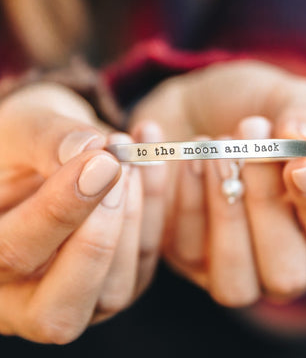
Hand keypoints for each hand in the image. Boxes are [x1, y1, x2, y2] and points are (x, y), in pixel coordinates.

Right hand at [0, 82, 162, 342]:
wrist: (50, 153)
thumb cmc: (25, 146)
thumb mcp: (23, 130)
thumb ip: (47, 140)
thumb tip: (92, 150)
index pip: (10, 259)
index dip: (59, 212)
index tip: (100, 161)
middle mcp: (24, 299)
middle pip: (60, 312)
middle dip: (98, 238)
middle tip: (117, 169)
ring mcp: (79, 297)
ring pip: (113, 292)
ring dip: (133, 217)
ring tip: (132, 157)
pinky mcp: (118, 280)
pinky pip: (144, 257)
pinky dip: (155, 207)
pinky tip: (151, 158)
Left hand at [129, 60, 305, 306]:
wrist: (192, 105)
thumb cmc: (247, 106)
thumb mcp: (284, 97)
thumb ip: (305, 118)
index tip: (304, 160)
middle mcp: (277, 258)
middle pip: (286, 275)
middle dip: (266, 204)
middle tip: (249, 134)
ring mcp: (228, 264)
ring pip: (234, 281)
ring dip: (223, 208)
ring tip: (215, 147)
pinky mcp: (183, 255)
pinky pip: (184, 250)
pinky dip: (181, 200)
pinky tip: (187, 157)